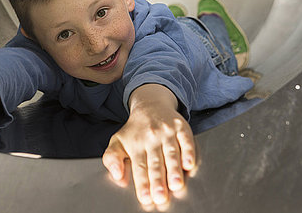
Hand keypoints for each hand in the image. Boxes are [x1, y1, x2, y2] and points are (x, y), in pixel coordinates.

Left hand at [102, 84, 196, 206]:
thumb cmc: (135, 130)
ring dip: (174, 169)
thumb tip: (117, 174)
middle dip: (158, 180)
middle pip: (155, 162)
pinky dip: (188, 152)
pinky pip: (186, 140)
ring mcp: (167, 131)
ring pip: (171, 153)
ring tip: (176, 184)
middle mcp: (151, 137)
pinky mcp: (181, 127)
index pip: (139, 166)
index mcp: (136, 144)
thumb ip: (112, 158)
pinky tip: (189, 164)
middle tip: (161, 196)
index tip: (145, 197)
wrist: (151, 104)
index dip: (143, 183)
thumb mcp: (117, 141)